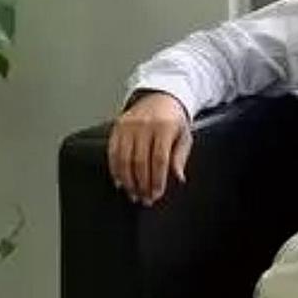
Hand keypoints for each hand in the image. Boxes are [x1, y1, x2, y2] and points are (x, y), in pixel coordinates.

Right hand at [107, 91, 191, 205]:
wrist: (159, 98)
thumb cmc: (174, 120)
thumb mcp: (184, 136)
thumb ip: (180, 157)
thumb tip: (178, 177)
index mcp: (164, 127)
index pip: (159, 159)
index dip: (157, 180)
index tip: (157, 194)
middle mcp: (144, 125)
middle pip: (140, 162)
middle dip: (142, 185)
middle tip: (145, 199)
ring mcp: (128, 126)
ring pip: (124, 159)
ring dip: (128, 181)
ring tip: (133, 194)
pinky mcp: (117, 127)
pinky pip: (113, 152)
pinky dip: (115, 169)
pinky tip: (120, 181)